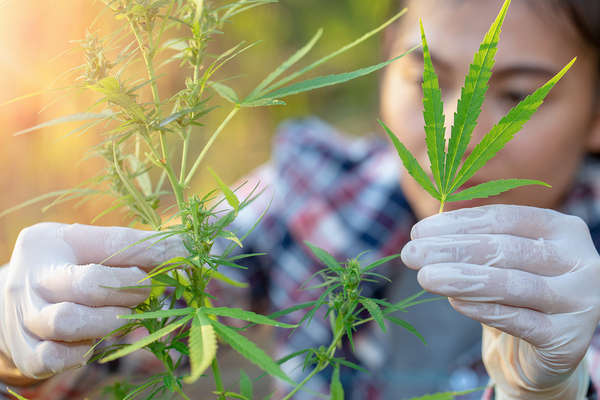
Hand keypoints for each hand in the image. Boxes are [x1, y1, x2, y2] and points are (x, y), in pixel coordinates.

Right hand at [0, 223, 185, 383]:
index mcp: (50, 241)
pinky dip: (81, 352)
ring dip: (110, 321)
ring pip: (70, 322)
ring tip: (122, 315)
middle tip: (145, 289)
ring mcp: (25, 317)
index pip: (111, 242)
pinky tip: (92, 341)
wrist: (17, 305)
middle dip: (129, 289)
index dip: (153, 250)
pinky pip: (55, 358)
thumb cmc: (66, 269)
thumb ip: (130, 249)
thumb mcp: (89, 248)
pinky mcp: (26, 353)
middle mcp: (32, 277)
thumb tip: (184, 249)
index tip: (183, 251)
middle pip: (89, 284)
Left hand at [401, 205, 599, 398]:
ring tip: (425, 277)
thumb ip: (472, 242)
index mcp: (562, 229)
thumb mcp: (497, 261)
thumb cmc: (512, 295)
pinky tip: (454, 302)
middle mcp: (579, 261)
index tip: (418, 231)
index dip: (459, 223)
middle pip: (506, 249)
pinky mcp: (569, 339)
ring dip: (462, 279)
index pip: (504, 218)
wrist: (538, 352)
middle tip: (411, 254)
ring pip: (512, 284)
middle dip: (452, 250)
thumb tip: (424, 232)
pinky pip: (518, 321)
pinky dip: (483, 310)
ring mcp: (580, 301)